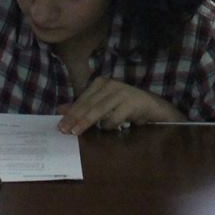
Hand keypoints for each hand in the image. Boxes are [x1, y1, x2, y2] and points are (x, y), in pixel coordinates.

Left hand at [55, 78, 181, 134]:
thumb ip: (83, 107)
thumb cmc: (125, 107)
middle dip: (75, 119)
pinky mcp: (132, 101)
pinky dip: (110, 125)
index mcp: (101, 83)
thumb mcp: (103, 106)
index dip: (71, 113)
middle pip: (89, 105)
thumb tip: (60, 110)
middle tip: (65, 131)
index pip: (82, 100)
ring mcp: (122, 91)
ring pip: (99, 110)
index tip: (60, 126)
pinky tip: (108, 129)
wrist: (153, 107)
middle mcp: (110, 84)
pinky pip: (115, 117)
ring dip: (87, 122)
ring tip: (77, 132)